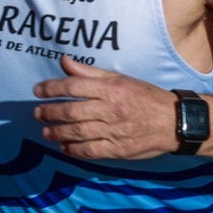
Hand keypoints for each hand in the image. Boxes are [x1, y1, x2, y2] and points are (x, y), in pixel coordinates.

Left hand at [32, 57, 178, 159]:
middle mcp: (111, 110)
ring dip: (58, 132)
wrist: (174, 121)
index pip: (74, 86)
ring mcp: (115, 131)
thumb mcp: (120, 79)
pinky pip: (91, 151)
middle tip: (37, 113)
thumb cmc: (145, 96)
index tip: (38, 91)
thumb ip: (90, 73)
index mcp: (111, 89)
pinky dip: (75, 150)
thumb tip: (65, 62)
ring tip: (46, 132)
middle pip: (72, 111)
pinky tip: (65, 147)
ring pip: (78, 132)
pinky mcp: (119, 150)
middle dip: (50, 112)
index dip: (52, 88)